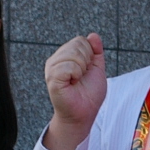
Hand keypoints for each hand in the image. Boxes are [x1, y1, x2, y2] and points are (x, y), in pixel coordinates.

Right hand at [43, 34, 106, 149]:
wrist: (83, 113)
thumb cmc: (89, 94)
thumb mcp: (96, 69)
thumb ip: (96, 51)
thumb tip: (93, 35)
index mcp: (65, 56)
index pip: (81, 40)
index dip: (90, 55)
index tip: (86, 70)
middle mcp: (56, 60)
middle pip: (77, 44)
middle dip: (87, 61)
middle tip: (81, 77)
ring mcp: (52, 68)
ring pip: (74, 54)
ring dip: (82, 69)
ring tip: (76, 81)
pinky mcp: (52, 77)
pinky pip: (69, 65)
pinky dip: (76, 74)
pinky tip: (72, 83)